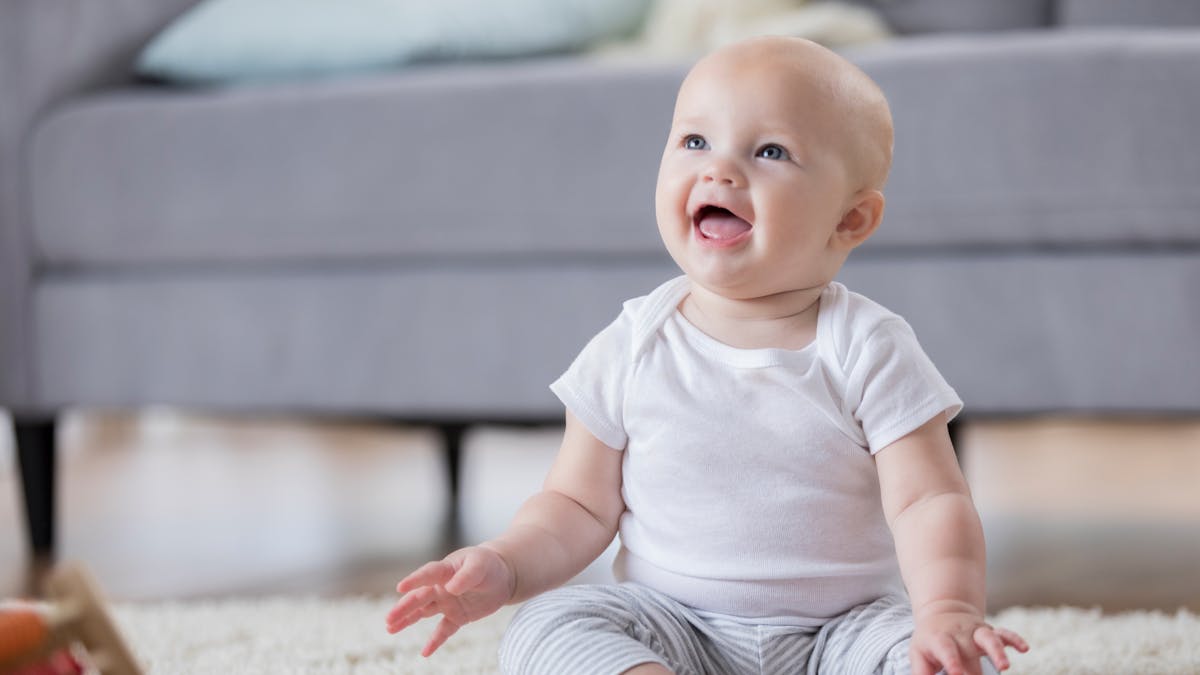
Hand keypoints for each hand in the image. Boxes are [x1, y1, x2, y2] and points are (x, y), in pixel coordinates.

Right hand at [385, 545, 515, 655]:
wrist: (501, 576)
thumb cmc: (487, 564)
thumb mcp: (480, 565)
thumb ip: (466, 576)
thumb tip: (451, 588)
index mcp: (445, 570)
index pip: (428, 574)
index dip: (415, 580)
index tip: (401, 587)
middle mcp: (441, 587)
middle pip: (419, 597)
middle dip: (404, 608)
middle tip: (389, 618)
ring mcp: (447, 602)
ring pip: (423, 612)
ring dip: (408, 620)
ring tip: (391, 628)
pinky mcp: (457, 616)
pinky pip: (443, 630)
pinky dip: (435, 641)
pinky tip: (425, 652)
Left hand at [910, 605, 1028, 674]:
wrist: (944, 613)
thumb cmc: (930, 641)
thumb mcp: (919, 654)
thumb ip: (921, 673)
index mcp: (940, 639)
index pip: (946, 649)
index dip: (952, 661)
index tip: (957, 674)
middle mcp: (960, 634)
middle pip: (970, 652)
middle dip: (976, 671)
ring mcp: (977, 632)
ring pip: (989, 639)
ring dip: (997, 652)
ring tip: (1004, 666)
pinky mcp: (991, 632)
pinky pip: (1005, 634)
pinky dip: (1014, 639)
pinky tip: (1024, 648)